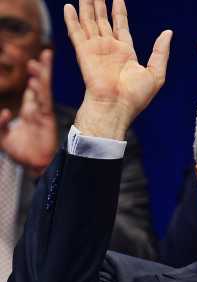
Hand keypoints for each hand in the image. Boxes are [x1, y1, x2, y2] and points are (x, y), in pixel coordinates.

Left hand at [0, 49, 56, 174]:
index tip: (32, 65)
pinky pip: (44, 102)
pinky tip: (38, 81)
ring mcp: (43, 114)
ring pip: (44, 90)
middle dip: (41, 71)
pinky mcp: (47, 120)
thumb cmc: (21, 153)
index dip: (33, 78)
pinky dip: (41, 91)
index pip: (33, 92)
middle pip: (41, 86)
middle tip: (42, 56)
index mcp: (30, 113)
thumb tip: (5, 112)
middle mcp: (38, 110)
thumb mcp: (3, 137)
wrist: (33, 166)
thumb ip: (0, 124)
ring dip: (43, 75)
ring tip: (43, 59)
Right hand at [66, 0, 171, 139]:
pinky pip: (76, 32)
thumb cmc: (136, 96)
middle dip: (100, 5)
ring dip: (87, 7)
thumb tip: (168, 32)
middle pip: (103, 21)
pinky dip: (72, 19)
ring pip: (89, 22)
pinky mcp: (84, 52)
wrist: (116, 106)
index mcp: (125, 53)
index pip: (120, 26)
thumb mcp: (156, 73)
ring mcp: (95, 49)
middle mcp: (109, 49)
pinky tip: (68, 6)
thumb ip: (161, 51)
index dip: (119, 12)